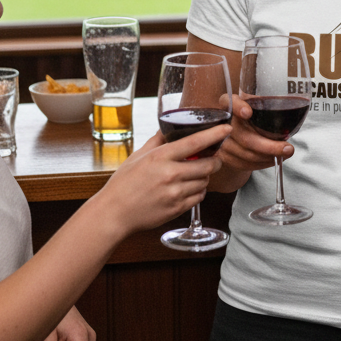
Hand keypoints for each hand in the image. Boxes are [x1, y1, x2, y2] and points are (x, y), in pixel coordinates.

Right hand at [96, 125, 229, 237]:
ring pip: (205, 181)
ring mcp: (175, 193)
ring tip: (196, 174)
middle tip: (214, 157)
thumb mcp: (138, 156)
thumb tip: (168, 127)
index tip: (227, 128)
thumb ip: (157, 141)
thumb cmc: (123, 183)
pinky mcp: (177, 209)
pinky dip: (198, 191)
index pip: (195, 142)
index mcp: (161, 157)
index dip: (214, 134)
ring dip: (205, 176)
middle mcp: (170, 174)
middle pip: (208, 165)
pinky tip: (189, 188)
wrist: (114, 213)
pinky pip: (199, 197)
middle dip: (215, 160)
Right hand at [217, 93, 293, 173]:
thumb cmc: (253, 115)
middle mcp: (223, 122)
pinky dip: (261, 164)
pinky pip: (244, 164)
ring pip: (246, 154)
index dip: (238, 107)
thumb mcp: (258, 104)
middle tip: (288, 148)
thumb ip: (265, 104)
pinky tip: (273, 160)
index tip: (248, 113)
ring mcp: (220, 141)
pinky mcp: (224, 157)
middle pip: (244, 137)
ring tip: (285, 154)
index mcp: (230, 103)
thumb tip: (288, 109)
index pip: (231, 102)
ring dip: (268, 157)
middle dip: (269, 146)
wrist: (235, 132)